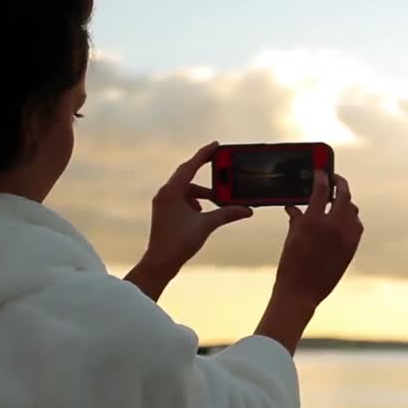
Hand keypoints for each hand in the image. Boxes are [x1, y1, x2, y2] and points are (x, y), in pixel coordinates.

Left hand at [127, 142, 252, 299]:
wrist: (160, 262)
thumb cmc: (178, 243)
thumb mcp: (206, 225)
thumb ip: (227, 214)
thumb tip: (247, 210)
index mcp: (172, 192)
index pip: (190, 166)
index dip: (204, 154)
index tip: (216, 145)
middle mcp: (165, 193)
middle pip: (188, 175)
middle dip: (206, 173)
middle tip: (222, 166)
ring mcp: (164, 202)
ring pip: (187, 189)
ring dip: (203, 193)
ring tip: (219, 200)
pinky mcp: (165, 210)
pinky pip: (183, 198)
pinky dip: (195, 201)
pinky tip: (204, 211)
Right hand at [272, 170, 362, 305]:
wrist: (301, 292)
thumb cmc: (290, 265)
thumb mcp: (290, 238)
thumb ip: (296, 219)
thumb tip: (294, 206)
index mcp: (313, 222)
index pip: (321, 189)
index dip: (322, 176)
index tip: (321, 171)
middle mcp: (332, 227)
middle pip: (344, 195)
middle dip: (340, 183)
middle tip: (335, 179)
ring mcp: (345, 238)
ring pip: (353, 210)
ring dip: (346, 202)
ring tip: (337, 201)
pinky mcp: (352, 248)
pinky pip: (357, 226)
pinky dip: (351, 219)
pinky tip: (343, 220)